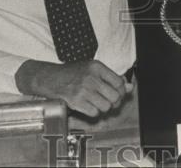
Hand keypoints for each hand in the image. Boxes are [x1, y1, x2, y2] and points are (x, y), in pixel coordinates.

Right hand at [15, 59, 129, 117]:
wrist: (51, 78)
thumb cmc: (73, 73)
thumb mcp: (92, 69)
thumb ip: (111, 77)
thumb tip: (129, 87)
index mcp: (97, 67)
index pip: (119, 82)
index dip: (121, 91)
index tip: (117, 94)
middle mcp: (91, 78)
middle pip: (115, 96)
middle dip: (114, 102)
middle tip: (109, 102)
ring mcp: (83, 90)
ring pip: (106, 106)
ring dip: (103, 108)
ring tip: (97, 104)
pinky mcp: (76, 102)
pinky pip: (94, 113)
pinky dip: (93, 113)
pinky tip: (89, 107)